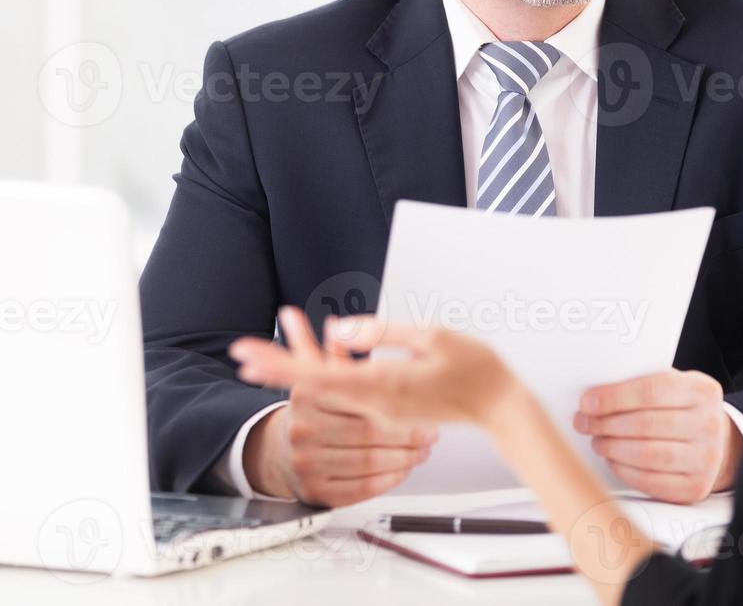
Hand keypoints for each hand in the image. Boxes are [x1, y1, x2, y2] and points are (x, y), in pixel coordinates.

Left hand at [231, 308, 520, 429]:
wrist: (501, 409)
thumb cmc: (476, 370)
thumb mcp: (430, 336)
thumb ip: (381, 331)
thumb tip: (338, 330)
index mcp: (384, 385)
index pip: (319, 377)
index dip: (281, 365)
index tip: (250, 357)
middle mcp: (376, 403)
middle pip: (314, 386)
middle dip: (275, 367)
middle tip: (241, 354)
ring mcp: (382, 411)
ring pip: (328, 389)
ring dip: (297, 369)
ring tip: (266, 350)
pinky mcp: (389, 410)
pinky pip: (348, 391)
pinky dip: (324, 374)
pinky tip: (314, 358)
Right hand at [238, 308, 437, 506]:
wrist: (282, 453)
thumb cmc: (313, 411)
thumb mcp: (319, 376)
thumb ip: (332, 347)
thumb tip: (333, 324)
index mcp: (308, 395)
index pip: (366, 405)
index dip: (400, 410)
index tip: (422, 410)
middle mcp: (302, 429)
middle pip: (370, 435)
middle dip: (408, 436)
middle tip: (430, 434)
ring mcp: (306, 463)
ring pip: (369, 463)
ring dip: (404, 458)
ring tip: (421, 450)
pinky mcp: (316, 492)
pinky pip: (362, 489)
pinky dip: (389, 479)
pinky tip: (402, 468)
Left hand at [574, 369, 742, 504]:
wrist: (716, 442)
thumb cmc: (681, 409)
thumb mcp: (672, 386)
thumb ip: (640, 385)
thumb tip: (594, 398)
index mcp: (701, 391)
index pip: (650, 391)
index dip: (613, 397)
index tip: (586, 402)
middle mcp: (709, 424)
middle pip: (645, 424)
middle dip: (605, 424)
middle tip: (583, 423)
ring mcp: (705, 459)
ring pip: (646, 454)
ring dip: (611, 447)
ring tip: (597, 440)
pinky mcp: (694, 487)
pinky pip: (650, 481)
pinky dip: (623, 470)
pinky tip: (612, 459)